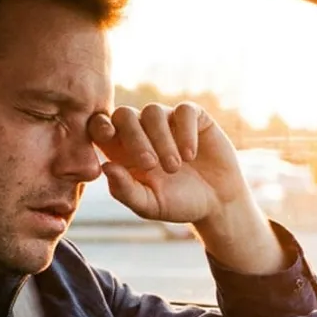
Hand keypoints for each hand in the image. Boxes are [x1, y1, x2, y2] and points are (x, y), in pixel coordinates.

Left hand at [87, 102, 245, 224]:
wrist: (217, 203)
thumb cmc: (178, 204)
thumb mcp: (150, 205)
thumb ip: (125, 190)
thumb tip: (106, 167)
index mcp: (123, 150)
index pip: (101, 126)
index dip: (99, 126)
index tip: (108, 137)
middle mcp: (142, 130)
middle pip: (124, 114)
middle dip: (134, 137)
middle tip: (151, 165)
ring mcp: (168, 121)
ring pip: (153, 112)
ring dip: (162, 140)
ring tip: (175, 167)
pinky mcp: (194, 117)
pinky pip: (184, 111)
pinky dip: (185, 132)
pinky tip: (190, 155)